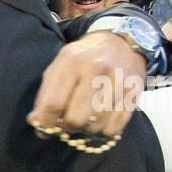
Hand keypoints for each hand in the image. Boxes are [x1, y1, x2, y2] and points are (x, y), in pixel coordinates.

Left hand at [29, 32, 145, 140]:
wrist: (121, 41)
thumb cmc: (84, 58)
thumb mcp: (59, 66)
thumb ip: (45, 94)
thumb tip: (37, 123)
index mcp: (72, 62)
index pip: (53, 103)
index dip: (45, 122)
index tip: (44, 129)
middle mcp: (97, 71)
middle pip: (76, 119)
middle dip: (67, 127)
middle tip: (68, 123)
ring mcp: (118, 82)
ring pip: (96, 126)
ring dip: (86, 130)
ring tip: (85, 119)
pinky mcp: (134, 94)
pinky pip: (114, 128)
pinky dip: (104, 131)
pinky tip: (100, 121)